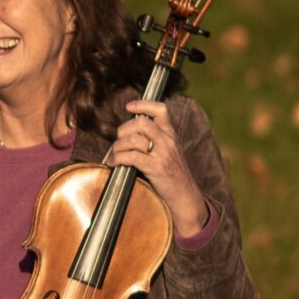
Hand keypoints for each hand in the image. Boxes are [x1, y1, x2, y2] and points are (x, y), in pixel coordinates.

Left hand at [111, 98, 208, 236]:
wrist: (185, 194)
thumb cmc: (171, 173)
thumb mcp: (167, 151)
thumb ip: (153, 139)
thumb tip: (127, 131)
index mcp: (170, 134)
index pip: (161, 110)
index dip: (143, 104)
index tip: (129, 107)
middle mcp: (167, 141)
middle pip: (140, 123)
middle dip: (123, 130)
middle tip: (119, 140)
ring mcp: (162, 154)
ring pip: (133, 139)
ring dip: (117, 146)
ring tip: (115, 154)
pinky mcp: (155, 167)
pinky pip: (130, 157)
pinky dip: (117, 159)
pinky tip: (114, 163)